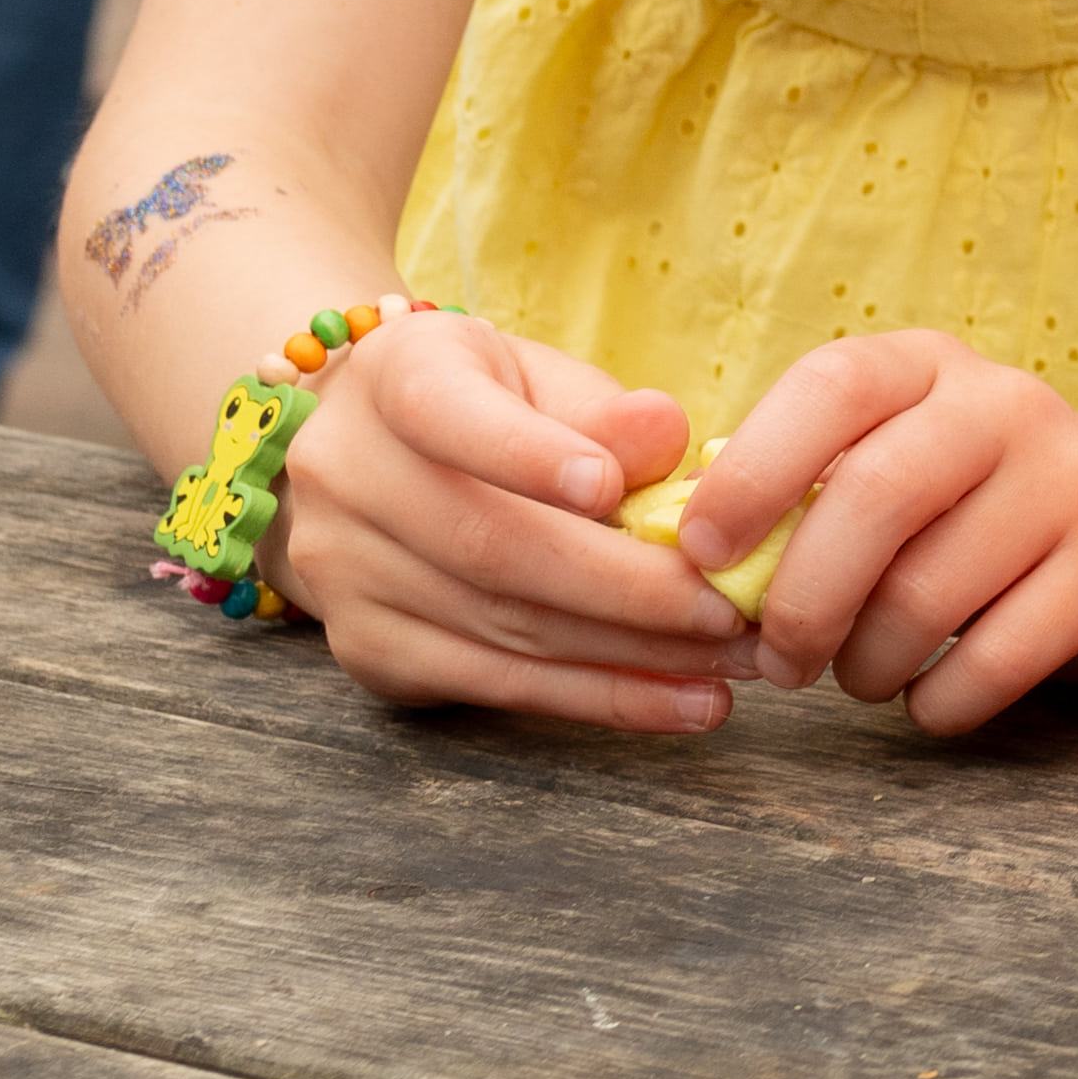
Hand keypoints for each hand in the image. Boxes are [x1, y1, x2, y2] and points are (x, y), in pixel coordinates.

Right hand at [273, 311, 735, 730]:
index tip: (609, 487)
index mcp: (396, 377)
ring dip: (634, 657)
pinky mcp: (367, 649)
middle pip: (492, 545)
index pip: (447, 414)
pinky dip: (599, 698)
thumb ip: (602, 411)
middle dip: (629, 588)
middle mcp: (346, 475)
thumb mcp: (541, 380)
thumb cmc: (490, 408)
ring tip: (734, 662)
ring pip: (503, 627)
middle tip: (734, 609)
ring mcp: (343, 570)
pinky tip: (682, 701)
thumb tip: (668, 434)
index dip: (525, 454)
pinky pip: (494, 684)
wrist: (374, 459)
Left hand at [678, 332, 1077, 732]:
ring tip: (853, 675)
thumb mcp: (873, 452)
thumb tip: (685, 555)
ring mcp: (1070, 484)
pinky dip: (936, 702)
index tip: (701, 555)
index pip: (833, 387)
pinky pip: (996, 660)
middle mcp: (1008, 406)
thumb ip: (788, 484)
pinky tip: (922, 696)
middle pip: (878, 496)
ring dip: (862, 663)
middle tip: (776, 661)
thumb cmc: (941, 497)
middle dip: (801, 599)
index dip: (753, 471)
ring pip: (929, 593)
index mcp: (926, 363)